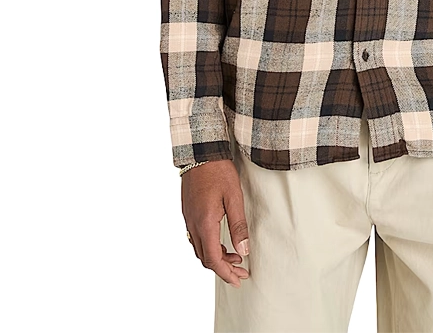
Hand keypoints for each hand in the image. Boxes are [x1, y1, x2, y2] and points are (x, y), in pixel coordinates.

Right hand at [181, 159, 250, 287]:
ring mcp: (188, 219)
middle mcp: (193, 224)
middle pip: (205, 258)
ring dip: (216, 258)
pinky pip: (196, 238)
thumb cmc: (219, 171)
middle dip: (223, 269)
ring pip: (200, 249)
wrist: (201, 152)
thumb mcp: (234, 197)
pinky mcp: (188, 213)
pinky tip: (222, 242)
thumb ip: (238, 226)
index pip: (213, 259)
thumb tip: (244, 251)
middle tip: (241, 272)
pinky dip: (209, 246)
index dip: (226, 273)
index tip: (238, 279)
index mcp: (204, 223)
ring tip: (235, 257)